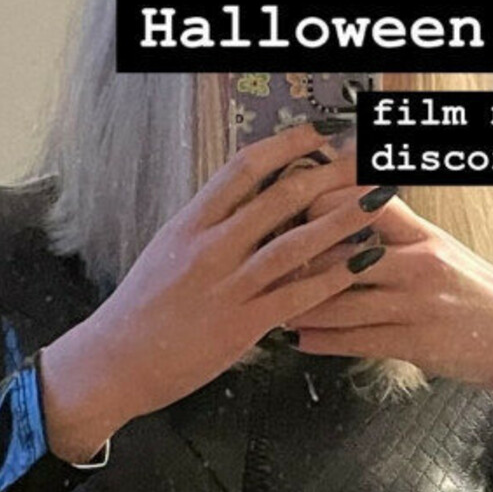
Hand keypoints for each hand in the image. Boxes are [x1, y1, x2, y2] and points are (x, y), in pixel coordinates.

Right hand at [38, 121, 385, 459]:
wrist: (114, 362)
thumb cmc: (141, 311)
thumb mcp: (167, 253)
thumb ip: (207, 228)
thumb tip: (244, 203)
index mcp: (190, 223)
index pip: (244, 167)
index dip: (287, 143)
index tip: (321, 129)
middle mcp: (209, 247)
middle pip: (279, 196)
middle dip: (329, 173)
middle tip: (366, 156)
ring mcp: (226, 285)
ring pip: (295, 242)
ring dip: (342, 219)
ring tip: (378, 200)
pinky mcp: (241, 325)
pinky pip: (297, 295)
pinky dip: (333, 277)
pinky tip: (362, 263)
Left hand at [291, 187, 492, 449]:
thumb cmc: (476, 295)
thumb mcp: (442, 252)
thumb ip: (398, 235)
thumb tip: (344, 217)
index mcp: (425, 236)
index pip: (367, 203)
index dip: (324, 205)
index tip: (290, 211)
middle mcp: (419, 265)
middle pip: (342, 255)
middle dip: (297, 263)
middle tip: (260, 266)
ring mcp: (416, 306)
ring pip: (342, 302)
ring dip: (299, 306)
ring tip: (270, 307)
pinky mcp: (414, 344)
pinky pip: (356, 341)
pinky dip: (322, 341)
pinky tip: (299, 339)